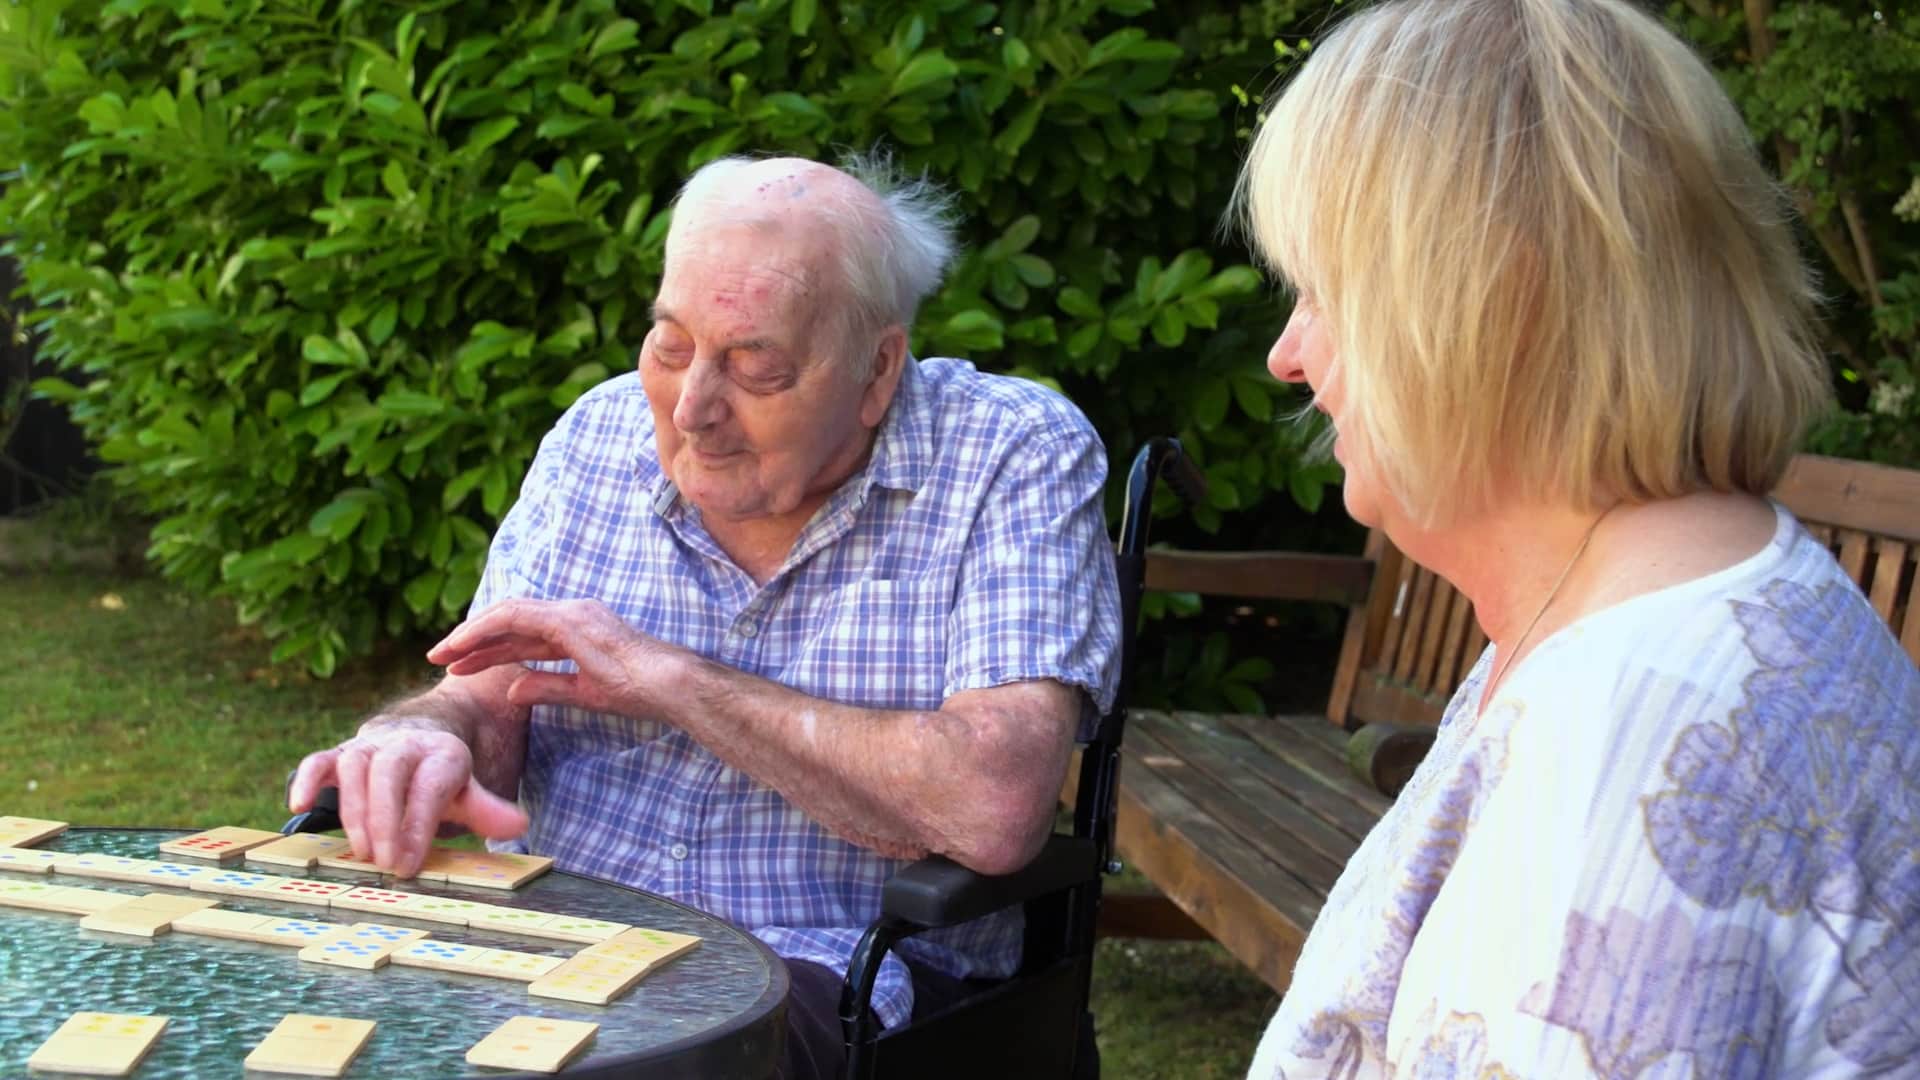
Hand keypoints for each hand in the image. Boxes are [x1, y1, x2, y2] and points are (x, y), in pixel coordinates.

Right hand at [289, 722, 527, 877]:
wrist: (419, 733)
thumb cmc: (440, 778)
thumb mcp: (468, 792)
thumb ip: (488, 810)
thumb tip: (519, 826)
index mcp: (443, 753)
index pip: (430, 785)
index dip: (419, 823)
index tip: (409, 862)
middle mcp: (405, 744)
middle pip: (391, 772)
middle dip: (386, 819)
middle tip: (383, 862)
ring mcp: (370, 747)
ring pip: (355, 767)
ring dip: (353, 810)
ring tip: (359, 852)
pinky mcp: (340, 754)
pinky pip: (319, 759)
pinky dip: (307, 778)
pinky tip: (296, 804)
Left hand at [427, 598, 679, 716]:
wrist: (667, 685)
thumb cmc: (637, 692)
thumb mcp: (582, 693)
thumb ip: (546, 688)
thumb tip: (511, 689)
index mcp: (577, 629)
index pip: (521, 634)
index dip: (488, 648)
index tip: (460, 665)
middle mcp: (571, 613)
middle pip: (509, 621)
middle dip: (471, 638)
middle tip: (438, 656)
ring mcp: (570, 613)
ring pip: (507, 613)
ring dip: (471, 632)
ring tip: (442, 652)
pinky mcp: (568, 620)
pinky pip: (515, 618)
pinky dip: (486, 629)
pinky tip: (462, 645)